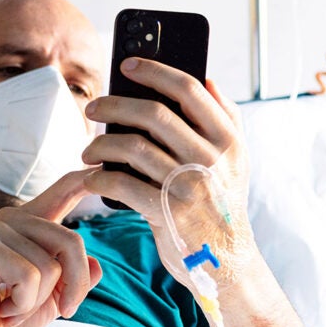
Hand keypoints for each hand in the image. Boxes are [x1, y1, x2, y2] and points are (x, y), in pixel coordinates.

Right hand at [0, 170, 103, 326]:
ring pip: (51, 267)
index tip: (98, 162)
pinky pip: (29, 277)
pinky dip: (22, 304)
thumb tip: (96, 265)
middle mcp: (13, 218)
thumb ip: (74, 280)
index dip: (85, 179)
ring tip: (12, 306)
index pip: (63, 191)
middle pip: (72, 243)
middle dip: (74, 287)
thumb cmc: (5, 315)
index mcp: (31, 225)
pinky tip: (1, 307)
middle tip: (60, 310)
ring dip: (37, 302)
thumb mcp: (51, 299)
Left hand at [80, 57, 257, 289]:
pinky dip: (99, 178)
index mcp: (227, 138)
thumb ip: (225, 118)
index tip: (126, 65)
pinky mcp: (166, 213)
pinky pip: (121, 184)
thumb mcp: (237, 159)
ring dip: (100, 144)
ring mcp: (188, 185)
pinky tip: (91, 178)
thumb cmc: (222, 202)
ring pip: (132, 147)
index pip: (189, 89)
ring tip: (88, 150)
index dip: (154, 70)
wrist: (226, 261)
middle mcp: (211, 158)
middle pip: (153, 114)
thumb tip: (207, 78)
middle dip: (114, 105)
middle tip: (92, 108)